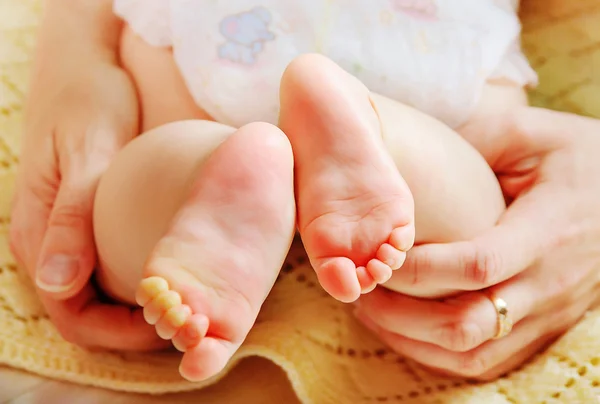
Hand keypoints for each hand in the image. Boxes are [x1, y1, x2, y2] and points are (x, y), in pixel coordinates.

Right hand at [9, 18, 164, 349]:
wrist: (83, 69)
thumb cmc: (85, 103)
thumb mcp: (85, 152)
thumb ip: (71, 216)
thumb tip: (57, 282)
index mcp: (37, 237)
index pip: (72, 316)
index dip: (118, 334)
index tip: (167, 325)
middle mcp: (49, 246)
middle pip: (88, 315)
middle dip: (134, 329)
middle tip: (187, 320)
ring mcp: (68, 235)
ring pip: (100, 296)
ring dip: (140, 308)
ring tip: (187, 301)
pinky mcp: (89, 221)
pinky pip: (111, 266)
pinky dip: (140, 278)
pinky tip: (176, 270)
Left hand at [353, 107, 599, 378]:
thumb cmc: (581, 157)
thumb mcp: (533, 131)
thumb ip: (478, 140)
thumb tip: (417, 162)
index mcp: (548, 230)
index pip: (477, 266)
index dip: (420, 270)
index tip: (379, 257)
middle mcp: (549, 282)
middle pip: (468, 324)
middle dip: (403, 315)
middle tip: (363, 289)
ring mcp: (549, 312)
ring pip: (473, 352)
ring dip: (414, 340)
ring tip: (372, 312)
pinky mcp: (544, 326)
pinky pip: (489, 359)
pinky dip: (440, 354)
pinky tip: (408, 331)